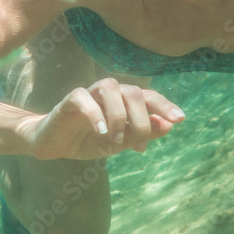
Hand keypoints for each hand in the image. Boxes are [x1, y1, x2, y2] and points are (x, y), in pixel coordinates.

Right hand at [22, 78, 184, 159]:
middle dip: (141, 120)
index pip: (148, 97)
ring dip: (119, 116)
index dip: (165, 105)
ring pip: (111, 88)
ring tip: (116, 140)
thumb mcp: (119, 143)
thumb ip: (142, 134)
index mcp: (123, 101)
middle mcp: (109, 92)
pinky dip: (95, 114)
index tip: (180, 119)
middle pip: (133, 92)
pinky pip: (83, 98)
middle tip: (138, 146)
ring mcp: (89, 93)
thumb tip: (168, 126)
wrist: (54, 145)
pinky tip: (100, 132)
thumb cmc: (88, 141)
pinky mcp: (69, 100)